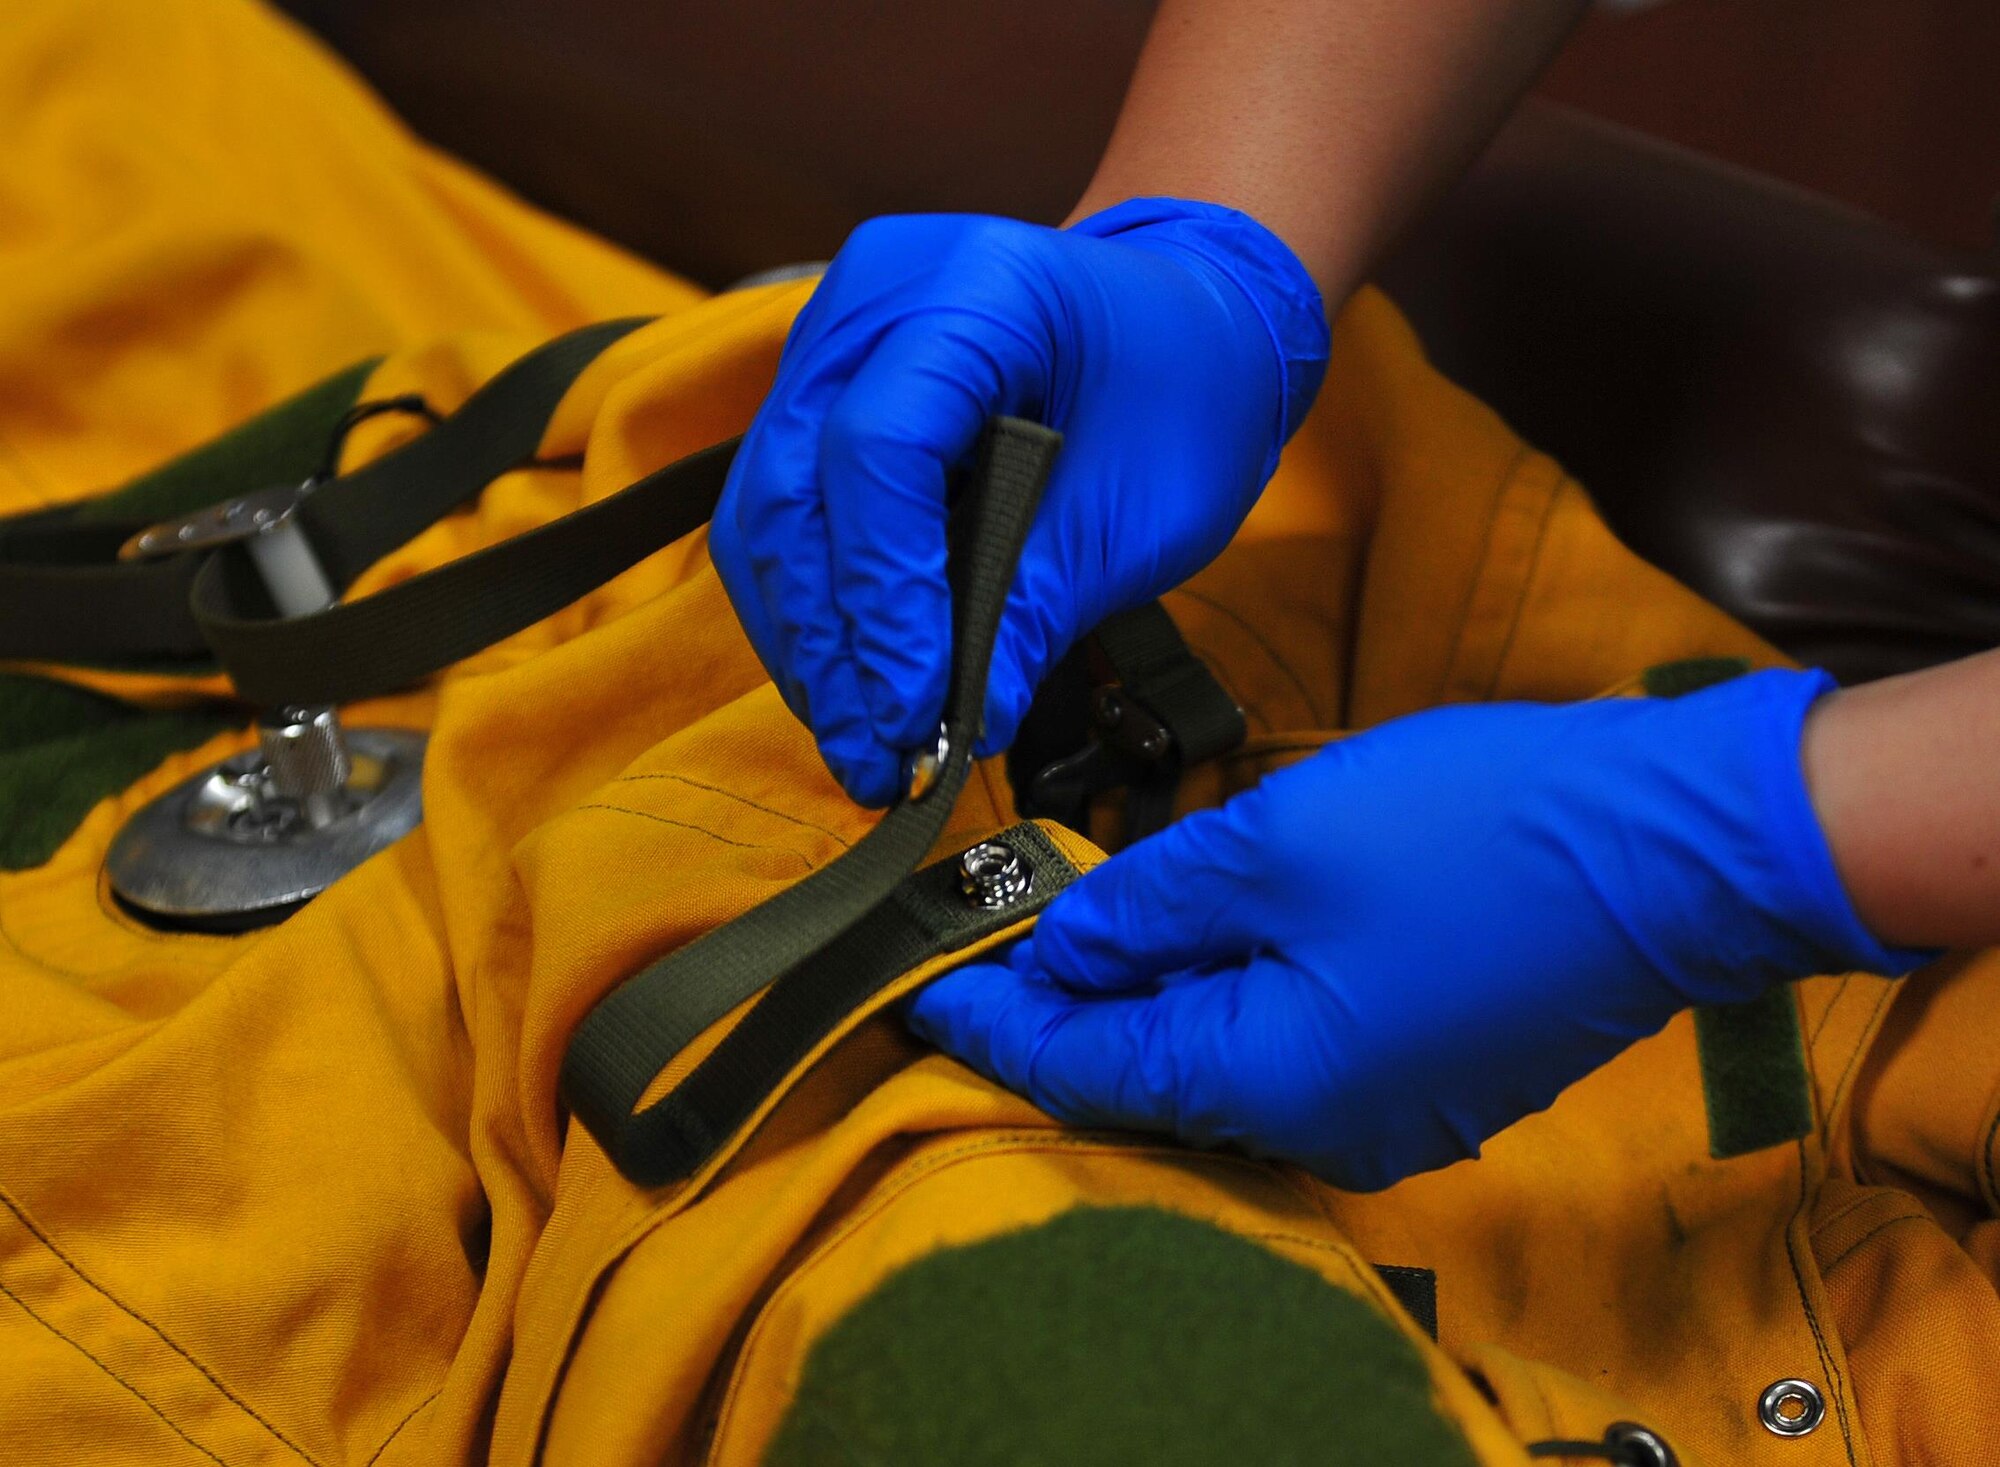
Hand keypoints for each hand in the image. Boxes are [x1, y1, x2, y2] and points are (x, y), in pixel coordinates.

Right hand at [709, 199, 1328, 805]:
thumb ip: (1042, 604)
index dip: (884, 595)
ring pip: (766, 508)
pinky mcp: (819, 389)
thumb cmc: (1185, 392)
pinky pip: (782, 509)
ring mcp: (834, 335)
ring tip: (861, 746)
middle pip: (793, 484)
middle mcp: (876, 294)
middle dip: (828, 642)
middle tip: (875, 757)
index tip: (914, 710)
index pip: (877, 449)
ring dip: (805, 643)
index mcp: (975, 287)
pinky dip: (811, 609)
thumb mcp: (1142, 509)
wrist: (1187, 318)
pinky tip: (850, 690)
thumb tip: (966, 721)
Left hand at [908, 670, 1925, 1190]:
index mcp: (1273, 1084)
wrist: (1682, 838)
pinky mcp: (1438, 1067)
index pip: (1090, 1072)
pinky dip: (1236, 991)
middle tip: (995, 944)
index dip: (999, 1026)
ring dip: (1154, 996)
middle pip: (1157, 1077)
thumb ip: (1147, 904)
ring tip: (1083, 926)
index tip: (925, 990)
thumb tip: (1065, 943)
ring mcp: (1394, 1109)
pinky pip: (1299, 1044)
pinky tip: (1205, 930)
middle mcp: (1329, 1128)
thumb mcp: (1276, 844)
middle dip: (1072, 1011)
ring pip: (1229, 1058)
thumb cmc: (1476, 831)